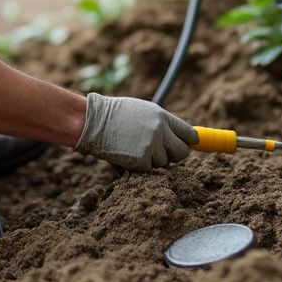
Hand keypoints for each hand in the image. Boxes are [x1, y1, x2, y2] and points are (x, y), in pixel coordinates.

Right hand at [74, 93, 196, 170]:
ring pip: (164, 163)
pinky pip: (149, 170)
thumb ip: (163, 123)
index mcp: (162, 117)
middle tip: (160, 151)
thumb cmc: (115, 115)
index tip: (187, 145)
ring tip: (135, 147)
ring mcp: (151, 147)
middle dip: (173, 155)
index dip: (188, 142)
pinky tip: (128, 154)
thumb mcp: (143, 111)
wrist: (93, 122)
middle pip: (182, 152)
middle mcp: (160, 131)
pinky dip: (140, 166)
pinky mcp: (141, 161)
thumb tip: (183, 137)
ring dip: (153, 160)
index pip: (189, 134)